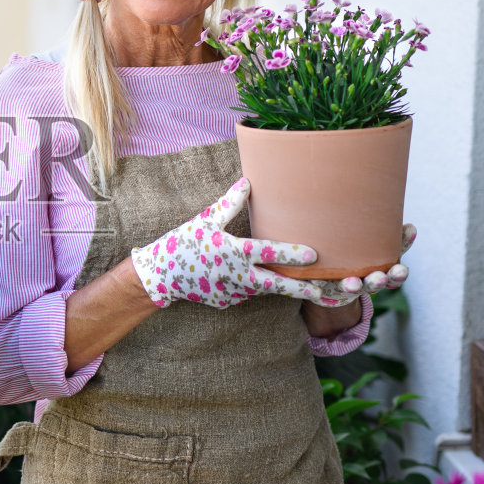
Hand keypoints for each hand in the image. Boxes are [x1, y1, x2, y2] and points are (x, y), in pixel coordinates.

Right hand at [130, 178, 321, 308]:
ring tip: (303, 285)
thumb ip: (229, 204)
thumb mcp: (205, 220)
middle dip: (300, 287)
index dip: (292, 253)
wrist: (161, 275)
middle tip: (322, 288)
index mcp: (232, 251)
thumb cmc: (183, 242)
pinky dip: (253, 287)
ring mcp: (231, 292)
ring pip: (263, 289)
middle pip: (275, 283)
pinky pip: (245, 294)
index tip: (314, 255)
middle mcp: (235, 275)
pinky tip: (254, 280)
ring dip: (280, 286)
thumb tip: (247, 181)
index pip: (269, 252)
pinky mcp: (225, 302)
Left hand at [310, 223, 415, 306]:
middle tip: (380, 278)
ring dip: (353, 286)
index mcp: (381, 273)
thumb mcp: (377, 246)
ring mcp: (344, 285)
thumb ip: (395, 240)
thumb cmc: (360, 254)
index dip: (398, 275)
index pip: (394, 276)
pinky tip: (318, 278)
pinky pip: (322, 286)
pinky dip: (320, 284)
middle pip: (374, 285)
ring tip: (352, 284)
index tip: (401, 269)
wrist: (329, 277)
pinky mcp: (324, 286)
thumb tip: (412, 227)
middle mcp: (364, 282)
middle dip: (378, 282)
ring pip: (351, 287)